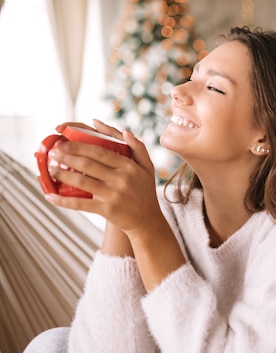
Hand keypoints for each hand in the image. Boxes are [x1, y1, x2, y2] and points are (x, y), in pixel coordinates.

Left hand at [45, 122, 162, 234]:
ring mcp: (114, 195)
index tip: (63, 142)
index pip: (100, 152)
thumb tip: (125, 131)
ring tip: (49, 170)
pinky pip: (81, 204)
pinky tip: (50, 196)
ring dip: (62, 175)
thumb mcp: (148, 168)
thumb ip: (138, 148)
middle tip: (52, 153)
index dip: (79, 146)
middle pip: (88, 164)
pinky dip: (63, 200)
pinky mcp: (107, 210)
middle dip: (66, 157)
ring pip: (82, 182)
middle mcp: (122, 179)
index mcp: (129, 166)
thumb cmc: (145, 192)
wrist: (148, 221)